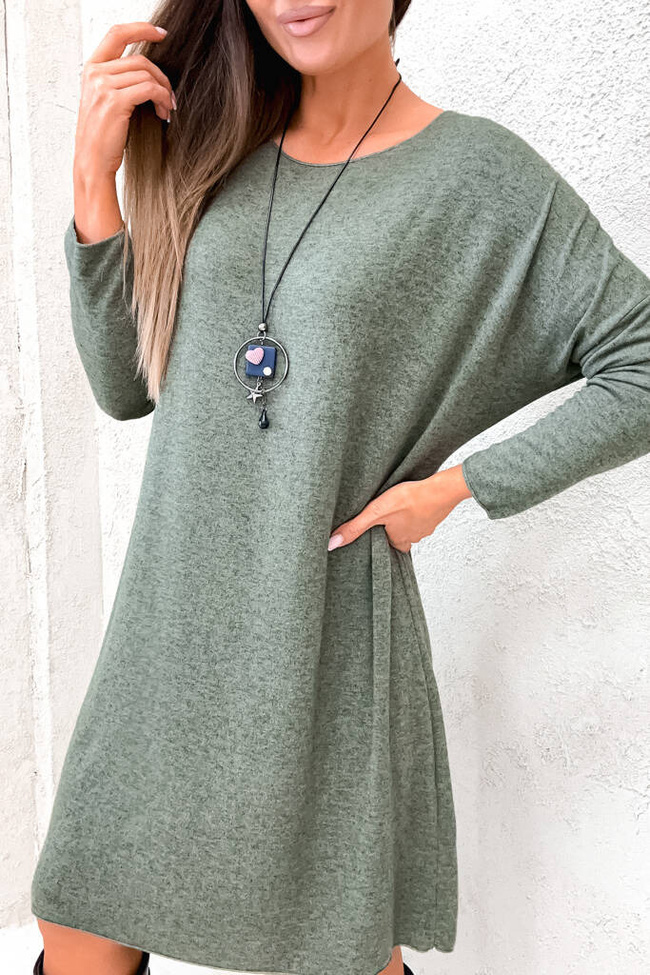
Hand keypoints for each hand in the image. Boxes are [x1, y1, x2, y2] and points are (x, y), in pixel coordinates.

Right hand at [74, 22, 174, 181]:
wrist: (92, 162)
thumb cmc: (102, 137)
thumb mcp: (105, 101)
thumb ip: (119, 81)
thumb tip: (148, 71)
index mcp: (91, 69)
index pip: (117, 35)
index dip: (141, 29)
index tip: (161, 34)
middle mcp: (95, 73)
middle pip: (140, 60)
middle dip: (161, 77)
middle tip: (170, 97)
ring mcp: (103, 86)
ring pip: (147, 74)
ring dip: (164, 92)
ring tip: (167, 108)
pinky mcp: (115, 101)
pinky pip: (149, 89)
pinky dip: (162, 99)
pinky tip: (163, 112)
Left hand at [327, 464, 472, 553]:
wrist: (442, 489)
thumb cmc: (410, 499)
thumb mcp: (376, 513)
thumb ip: (355, 527)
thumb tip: (332, 544)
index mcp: (399, 540)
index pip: (388, 547)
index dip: (381, 540)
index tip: (376, 533)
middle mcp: (414, 537)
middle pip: (400, 537)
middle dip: (393, 528)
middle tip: (385, 518)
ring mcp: (427, 526)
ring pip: (412, 526)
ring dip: (405, 518)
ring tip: (398, 507)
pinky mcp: (436, 514)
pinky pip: (424, 515)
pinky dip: (419, 510)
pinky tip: (414, 501)